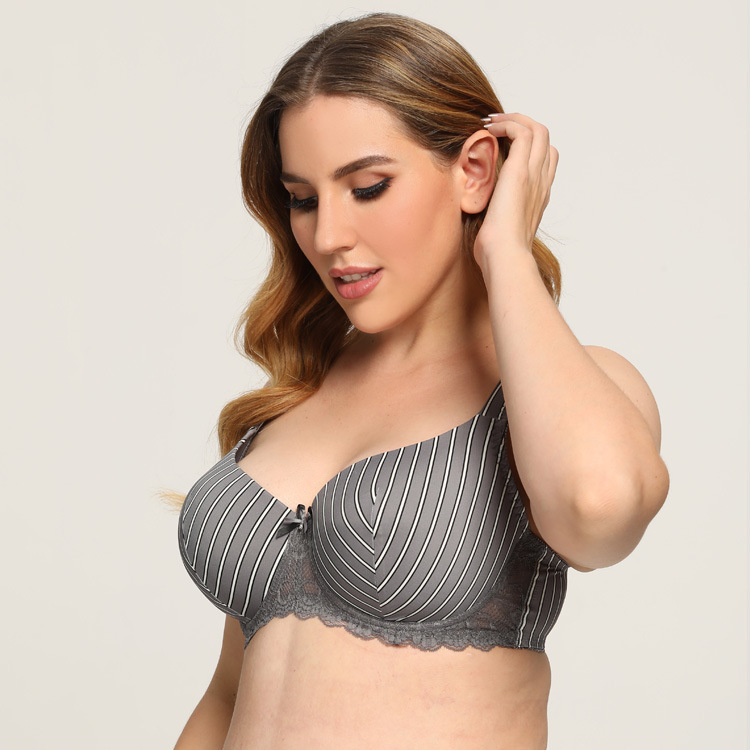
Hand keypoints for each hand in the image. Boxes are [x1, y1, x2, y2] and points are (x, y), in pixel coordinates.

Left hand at [474, 113, 558, 264]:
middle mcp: (541, 183)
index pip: (545, 159)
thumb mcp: (500, 232)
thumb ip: (497, 219)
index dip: (528, 145)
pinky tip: (487, 131)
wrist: (505, 256)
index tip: (503, 144)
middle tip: (495, 126)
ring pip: (537, 130)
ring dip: (513, 119)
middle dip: (522, 125)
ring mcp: (534, 175)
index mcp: (539, 196)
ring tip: (490, 122)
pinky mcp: (520, 171)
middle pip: (545, 139)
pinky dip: (506, 124)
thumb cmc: (498, 253)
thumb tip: (482, 224)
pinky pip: (522, 132)